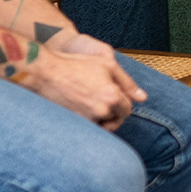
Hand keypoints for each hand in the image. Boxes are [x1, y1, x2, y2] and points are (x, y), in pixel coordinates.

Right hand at [26, 37, 143, 128]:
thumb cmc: (77, 64)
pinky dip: (88, 122)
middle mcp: (101, 110)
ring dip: (101, 119)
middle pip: (115, 121)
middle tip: (106, 104)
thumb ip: (127, 82)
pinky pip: (87, 127)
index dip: (124, 105)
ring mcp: (86, 118)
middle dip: (114, 114)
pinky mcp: (73, 123)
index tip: (118, 100)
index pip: (127, 110)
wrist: (47, 73)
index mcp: (112, 96)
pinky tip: (81, 108)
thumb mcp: (107, 65)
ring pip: (101, 125)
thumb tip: (143, 98)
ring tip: (92, 105)